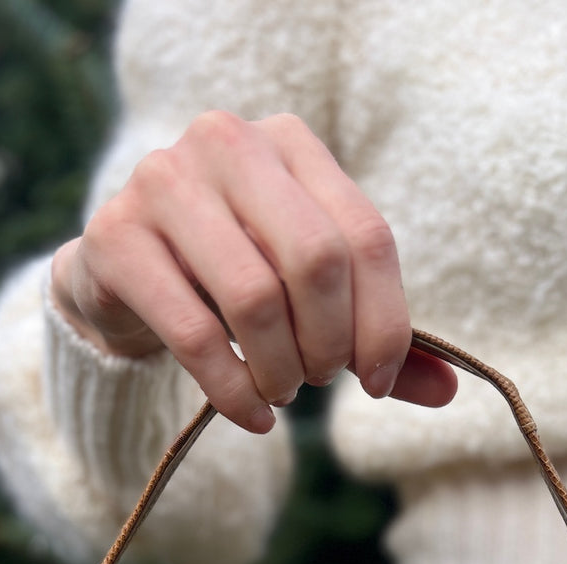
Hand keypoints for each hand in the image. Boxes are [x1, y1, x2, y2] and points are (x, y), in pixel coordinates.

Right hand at [50, 110, 456, 431]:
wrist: (121, 276)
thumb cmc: (231, 281)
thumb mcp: (309, 298)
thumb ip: (374, 334)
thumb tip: (449, 390)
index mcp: (291, 144)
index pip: (366, 237)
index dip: (385, 324)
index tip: (376, 381)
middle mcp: (228, 144)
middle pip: (316, 261)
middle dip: (329, 345)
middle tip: (318, 382)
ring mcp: (164, 183)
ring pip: (255, 298)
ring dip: (282, 371)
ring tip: (282, 395)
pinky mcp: (117, 239)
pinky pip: (195, 333)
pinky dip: (235, 391)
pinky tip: (253, 416)